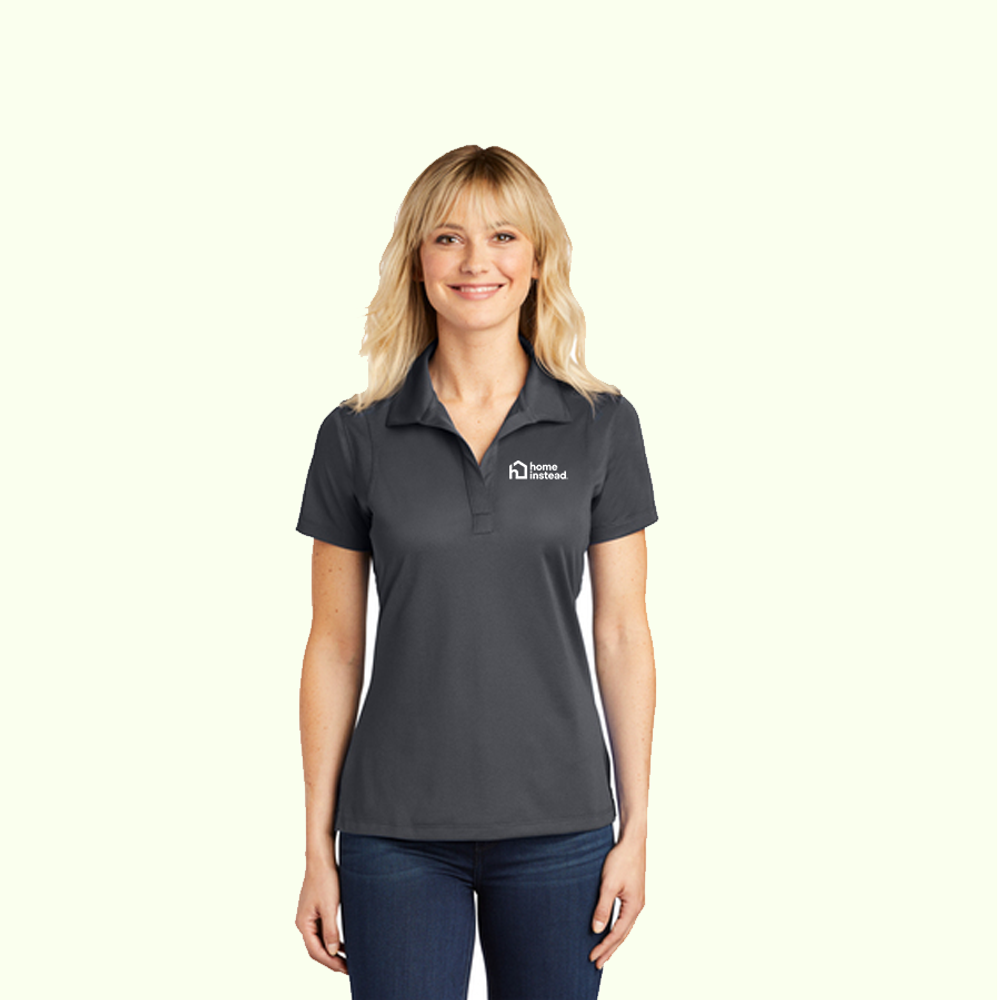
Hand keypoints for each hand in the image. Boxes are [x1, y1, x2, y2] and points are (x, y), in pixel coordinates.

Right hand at [295, 862, 347, 974]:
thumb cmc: (324, 879)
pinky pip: (322, 930)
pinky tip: (342, 944)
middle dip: (331, 960)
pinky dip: (331, 939)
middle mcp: (304, 922)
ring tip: (346, 959)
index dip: (330, 962)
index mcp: (304, 923)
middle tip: (347, 968)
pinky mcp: (315, 910)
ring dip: (331, 951)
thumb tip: (332, 951)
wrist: (322, 859)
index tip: (344, 968)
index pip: (315, 951)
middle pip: (316, 948)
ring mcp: (309, 916)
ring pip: (319, 940)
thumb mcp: (330, 907)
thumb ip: (330, 930)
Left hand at [589, 834, 645, 970]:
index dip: (604, 947)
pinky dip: (616, 927)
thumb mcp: (608, 885)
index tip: (593, 958)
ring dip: (613, 940)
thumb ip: (603, 908)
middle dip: (610, 950)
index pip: (617, 934)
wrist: (632, 841)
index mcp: (633, 907)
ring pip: (624, 927)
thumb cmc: (621, 860)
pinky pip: (624, 917)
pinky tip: (609, 928)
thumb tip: (597, 930)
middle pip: (623, 934)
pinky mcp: (632, 894)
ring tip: (603, 952)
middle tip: (597, 963)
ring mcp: (636, 900)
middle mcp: (637, 906)